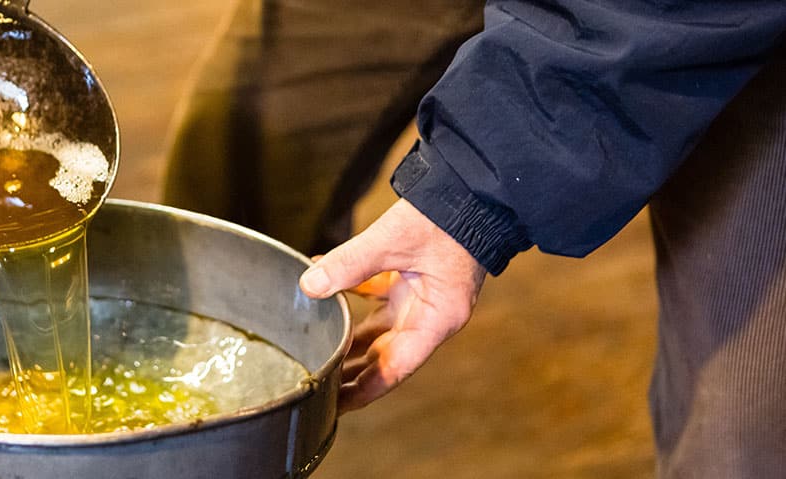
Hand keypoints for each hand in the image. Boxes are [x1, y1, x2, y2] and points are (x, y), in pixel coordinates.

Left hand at [299, 199, 486, 411]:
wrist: (475, 187)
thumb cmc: (448, 216)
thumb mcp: (394, 239)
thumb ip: (350, 263)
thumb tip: (311, 284)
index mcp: (436, 318)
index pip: (395, 368)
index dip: (365, 389)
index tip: (336, 405)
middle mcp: (430, 315)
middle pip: (385, 354)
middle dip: (351, 369)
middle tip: (317, 382)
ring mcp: (423, 298)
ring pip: (379, 329)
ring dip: (348, 337)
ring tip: (314, 349)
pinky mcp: (414, 279)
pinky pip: (378, 297)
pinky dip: (352, 294)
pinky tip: (323, 285)